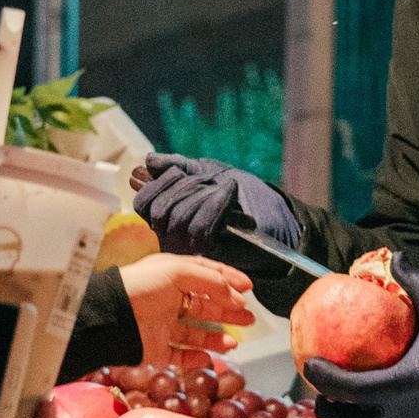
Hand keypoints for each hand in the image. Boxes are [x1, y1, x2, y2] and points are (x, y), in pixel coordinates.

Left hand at [118, 253, 255, 369]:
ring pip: (195, 333)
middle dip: (228, 310)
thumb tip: (235, 296)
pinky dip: (196, 358)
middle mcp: (168, 299)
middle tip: (250, 318)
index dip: (229, 280)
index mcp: (172, 275)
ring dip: (217, 337)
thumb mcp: (177, 271)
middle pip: (205, 305)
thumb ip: (211, 281)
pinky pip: (179, 356)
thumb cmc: (140, 286)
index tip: (249, 288)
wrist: (110, 315)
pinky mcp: (155, 349)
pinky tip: (210, 358)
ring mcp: (162, 324)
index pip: (206, 274)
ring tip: (235, 342)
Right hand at [133, 154, 299, 257]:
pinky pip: (202, 229)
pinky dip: (216, 203)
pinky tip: (229, 191)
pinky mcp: (212, 256)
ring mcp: (191, 249)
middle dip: (186, 186)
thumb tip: (148, 161)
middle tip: (207, 177)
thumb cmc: (241, 195)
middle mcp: (173, 237)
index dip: (159, 183)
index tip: (181, 171)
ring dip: (202, 193)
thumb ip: (178, 165)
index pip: (144, 204)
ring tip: (222, 185)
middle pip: (161, 210)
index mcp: (166, 218)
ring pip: (180, 219)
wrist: (274, 216)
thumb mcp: (206, 171)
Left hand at [303, 253, 418, 417]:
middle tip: (321, 396)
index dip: (325, 379)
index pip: (352, 390)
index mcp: (405, 383)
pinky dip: (375, 414)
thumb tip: (393, 256)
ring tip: (341, 398)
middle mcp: (408, 409)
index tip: (308, 363)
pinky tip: (372, 392)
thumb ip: (414, 280)